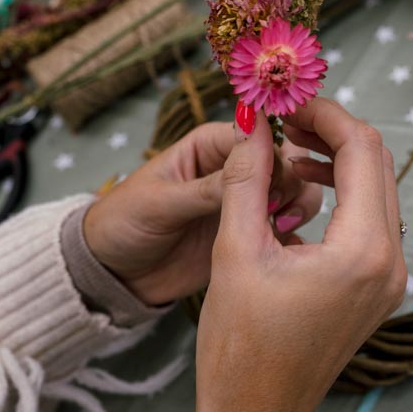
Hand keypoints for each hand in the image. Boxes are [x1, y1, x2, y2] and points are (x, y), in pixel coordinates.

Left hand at [82, 122, 322, 305]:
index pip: (256, 136)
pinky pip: (285, 227)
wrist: (114, 275)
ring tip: (280, 227)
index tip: (270, 183)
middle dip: (289, 182)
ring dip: (298, 205)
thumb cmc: (123, 224)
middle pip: (283, 162)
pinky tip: (285, 246)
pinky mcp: (249, 235)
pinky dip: (294, 233)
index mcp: (209, 147)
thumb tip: (252, 163)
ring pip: (293, 191)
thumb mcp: (161, 203)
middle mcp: (233, 170)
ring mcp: (244, 204)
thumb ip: (207, 187)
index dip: (272, 154)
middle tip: (275, 210)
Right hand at [192, 99, 405, 411]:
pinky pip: (373, 221)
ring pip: (378, 191)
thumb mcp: (235, 251)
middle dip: (333, 133)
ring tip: (287, 151)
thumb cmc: (239, 347)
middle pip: (378, 165)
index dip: (327, 114)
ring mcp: (391, 279)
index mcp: (362, 250)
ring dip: (339, 162)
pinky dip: (343, 195)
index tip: (289, 101)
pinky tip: (302, 190)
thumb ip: (247, 179)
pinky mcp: (380, 290)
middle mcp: (390, 261)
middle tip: (285, 120)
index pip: (361, 151)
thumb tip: (256, 125)